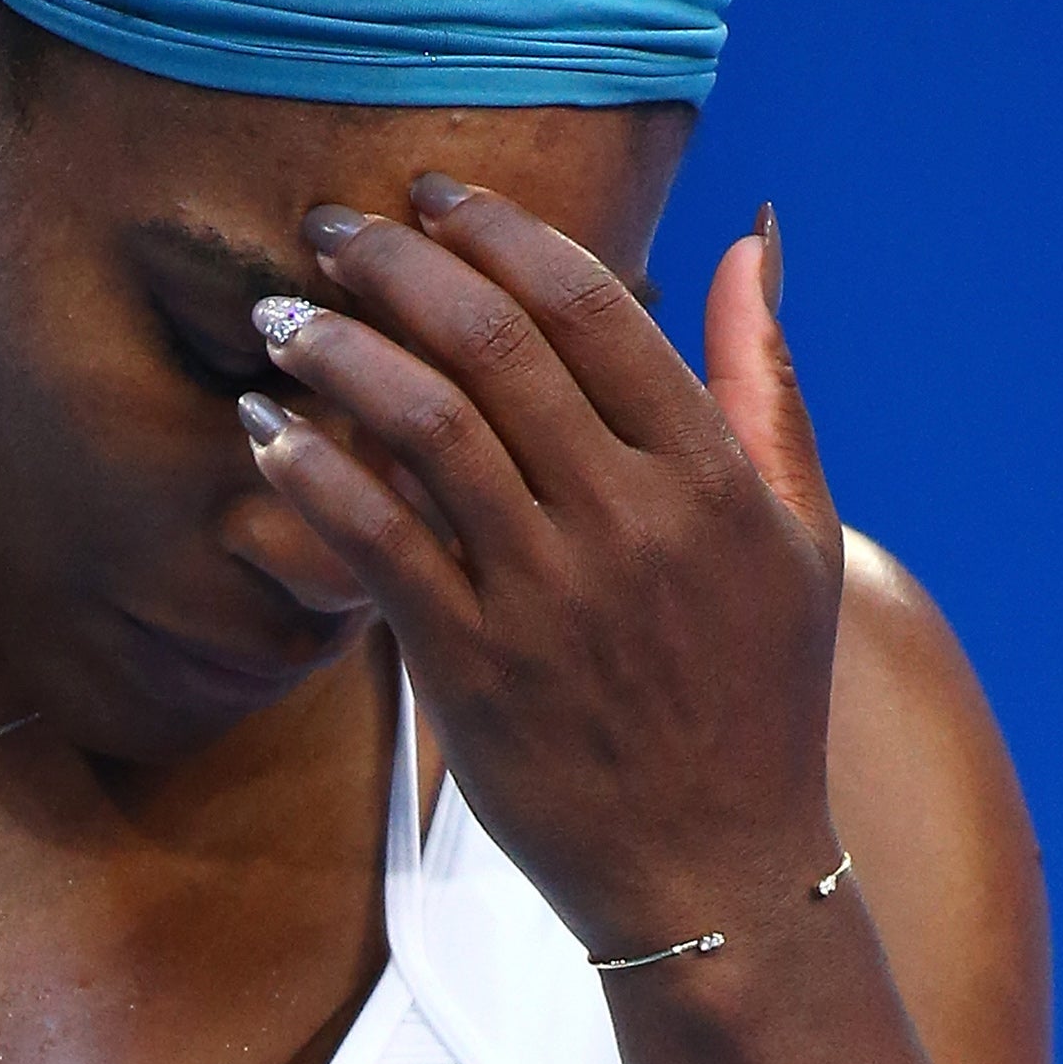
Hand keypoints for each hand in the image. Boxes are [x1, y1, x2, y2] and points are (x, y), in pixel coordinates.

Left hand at [241, 175, 845, 955]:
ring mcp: (548, 595)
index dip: (501, 229)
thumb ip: (763, 378)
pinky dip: (312, 474)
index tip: (435, 194)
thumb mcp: (800, 530)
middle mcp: (631, 519)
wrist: (713, 869)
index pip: (592, 305)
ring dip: (338, 351)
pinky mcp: (474, 668)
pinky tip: (263, 429)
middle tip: (332, 226)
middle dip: (396, 263)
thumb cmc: (756, 688)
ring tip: (280, 312)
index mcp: (709, 473)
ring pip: (425, 426)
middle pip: (494, 343)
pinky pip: (377, 543)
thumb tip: (747, 238)